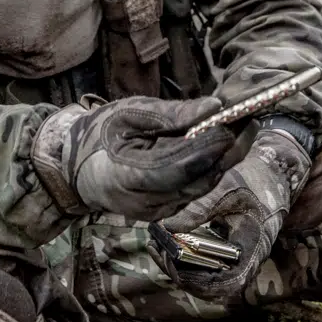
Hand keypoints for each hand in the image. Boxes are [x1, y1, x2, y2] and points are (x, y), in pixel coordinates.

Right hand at [31, 97, 239, 221]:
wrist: (73, 167)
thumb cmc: (99, 134)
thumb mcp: (130, 113)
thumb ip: (173, 113)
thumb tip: (215, 107)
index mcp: (128, 176)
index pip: (183, 166)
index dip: (213, 146)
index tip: (237, 122)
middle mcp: (145, 204)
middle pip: (199, 180)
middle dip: (227, 151)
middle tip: (248, 121)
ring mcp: (155, 214)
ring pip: (201, 187)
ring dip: (221, 159)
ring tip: (238, 128)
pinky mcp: (162, 214)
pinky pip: (193, 191)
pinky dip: (207, 168)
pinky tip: (216, 147)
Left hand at [157, 129, 311, 302]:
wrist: (272, 171)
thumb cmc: (253, 177)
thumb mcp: (227, 186)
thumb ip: (199, 207)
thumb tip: (166, 225)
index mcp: (254, 250)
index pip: (227, 283)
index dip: (198, 280)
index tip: (172, 260)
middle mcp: (246, 261)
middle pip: (211, 286)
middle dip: (180, 273)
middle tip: (156, 251)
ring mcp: (236, 258)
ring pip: (205, 277)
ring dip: (179, 267)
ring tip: (156, 246)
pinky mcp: (226, 251)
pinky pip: (204, 265)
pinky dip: (184, 258)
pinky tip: (166, 242)